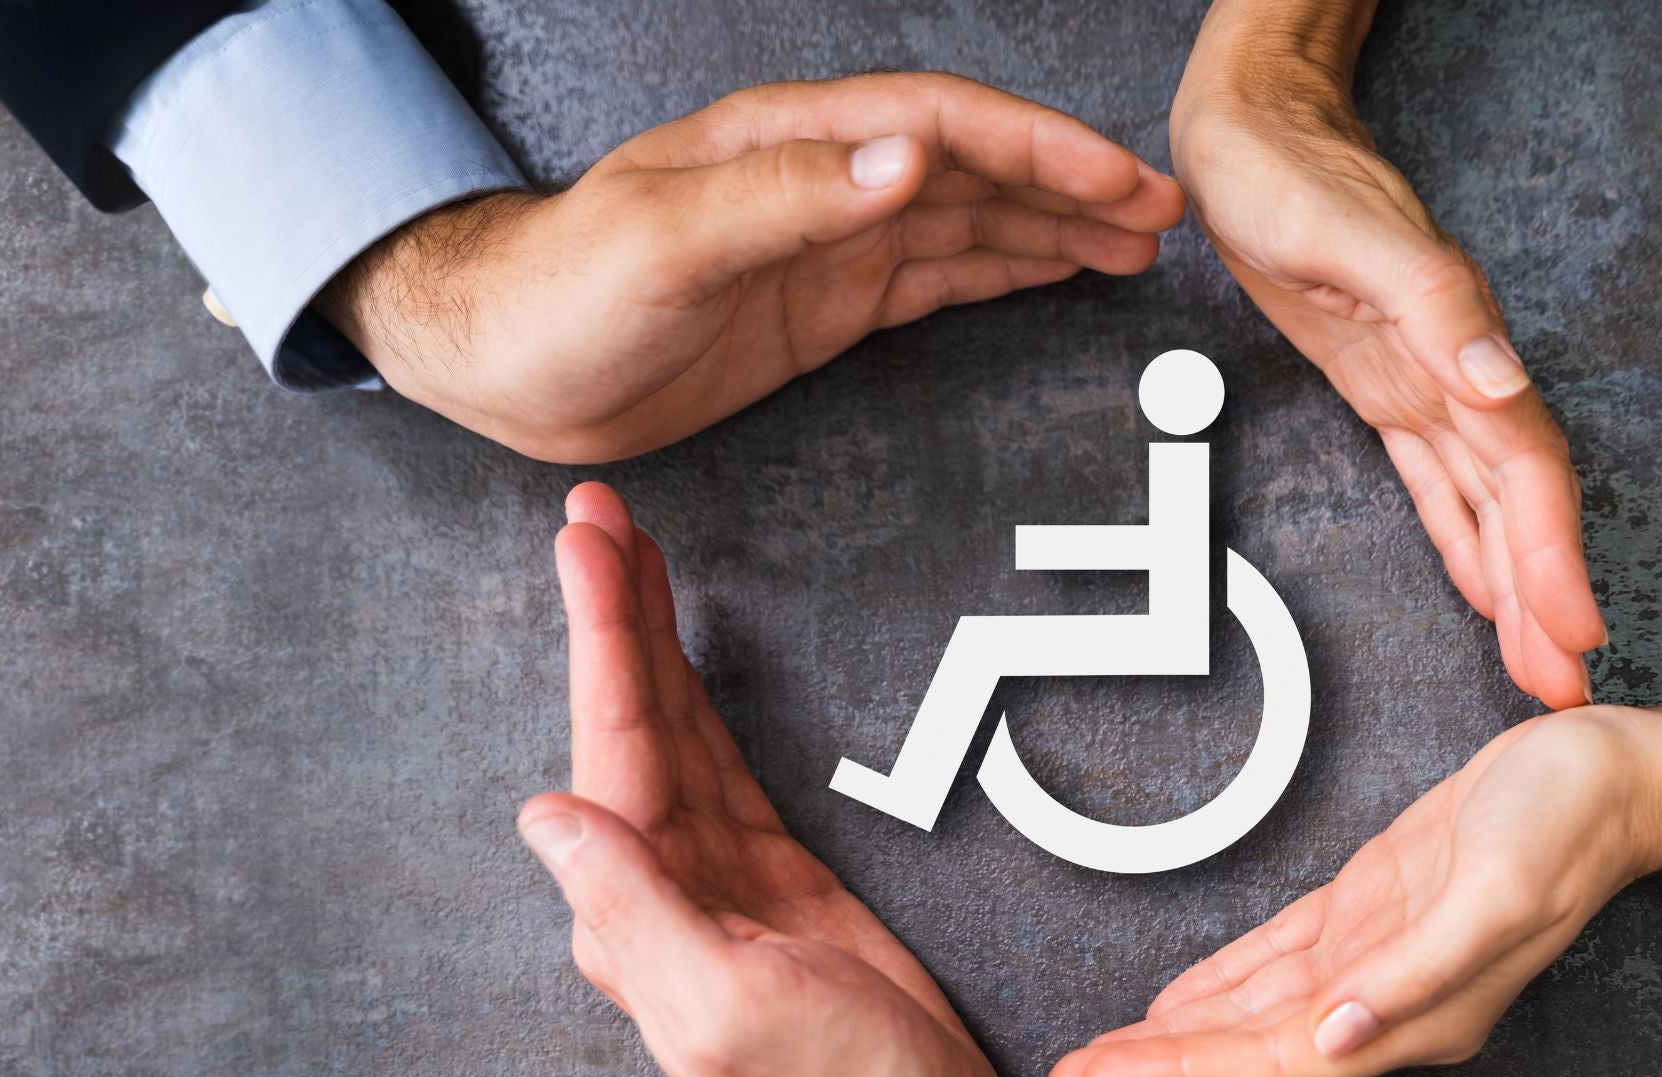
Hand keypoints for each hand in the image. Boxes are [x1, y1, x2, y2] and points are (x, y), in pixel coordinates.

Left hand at [328, 73, 1184, 465]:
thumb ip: (787, 201)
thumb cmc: (556, 291)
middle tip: (1164, 213)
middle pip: (969, 166)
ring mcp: (818, 243)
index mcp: (782, 143)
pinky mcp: (812, 307)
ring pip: (963, 223)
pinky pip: (928, 279)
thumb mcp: (665, 240)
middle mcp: (812, 181)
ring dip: (1051, 229)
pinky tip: (1054, 274)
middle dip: (1069, 183)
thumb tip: (907, 161)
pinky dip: (1000, 274)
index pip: (936, 124)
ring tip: (1138, 245)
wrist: (497, 366)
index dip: (1032, 147)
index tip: (1114, 178)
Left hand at [520, 482, 1005, 1076]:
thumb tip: (550, 818)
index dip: (602, 640)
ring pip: (667, 725)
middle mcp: (654, 881)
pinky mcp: (763, 871)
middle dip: (610, 611)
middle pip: (626, 717)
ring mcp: (708, 872)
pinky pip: (714, 755)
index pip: (609, 746)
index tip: (588, 550)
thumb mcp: (726, 1004)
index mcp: (631, 908)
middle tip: (594, 511)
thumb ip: (637, 911)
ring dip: (643, 636)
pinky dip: (692, 690)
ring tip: (623, 545)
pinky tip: (675, 645)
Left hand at [1044, 706, 1661, 1076]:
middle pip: (1246, 1048)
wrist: (1613, 774)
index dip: (1177, 1075)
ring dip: (1175, 1036)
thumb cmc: (1568, 824)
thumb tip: (1340, 1034)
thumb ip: (1420, 973)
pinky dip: (1219, 985)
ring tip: (1102, 1054)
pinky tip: (1176, 1003)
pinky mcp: (1371, 912)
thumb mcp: (1498, 890)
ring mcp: (1376, 958)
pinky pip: (1276, 964)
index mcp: (1414, 1011)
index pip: (1269, 1061)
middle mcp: (1385, 999)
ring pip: (1252, 1013)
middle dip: (1152, 1066)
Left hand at [1171, 59, 1606, 705]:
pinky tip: (1483, 586)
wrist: (1253, 137)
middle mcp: (1459, 374)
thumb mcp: (1355, 238)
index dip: (1553, 555)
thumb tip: (1498, 383)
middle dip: (1547, 596)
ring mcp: (1427, 384)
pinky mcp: (1386, 387)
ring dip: (1515, 584)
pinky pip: (1438, 482)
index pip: (1527, 473)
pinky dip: (1465, 539)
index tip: (1574, 630)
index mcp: (1463, 349)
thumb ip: (1436, 308)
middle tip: (1568, 685)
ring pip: (1488, 505)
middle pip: (1521, 505)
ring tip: (1539, 663)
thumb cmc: (1298, 177)